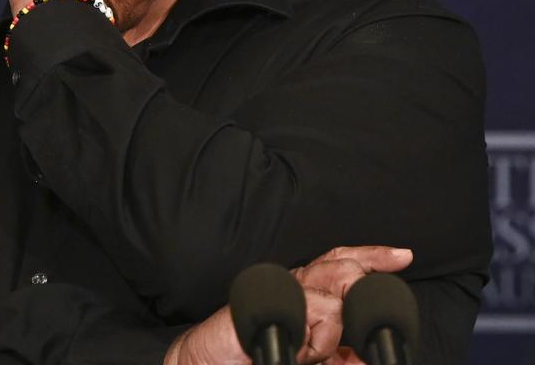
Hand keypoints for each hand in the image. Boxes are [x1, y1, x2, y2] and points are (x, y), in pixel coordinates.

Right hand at [163, 246, 412, 364]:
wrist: (209, 361)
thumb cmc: (254, 352)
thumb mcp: (309, 356)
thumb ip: (338, 356)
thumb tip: (367, 358)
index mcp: (306, 291)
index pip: (342, 262)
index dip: (372, 256)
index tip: (402, 256)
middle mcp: (293, 285)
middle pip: (338, 265)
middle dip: (366, 269)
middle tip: (386, 275)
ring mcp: (277, 295)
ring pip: (327, 292)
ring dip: (334, 327)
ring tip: (320, 348)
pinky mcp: (260, 309)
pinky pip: (304, 314)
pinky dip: (313, 337)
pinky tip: (303, 350)